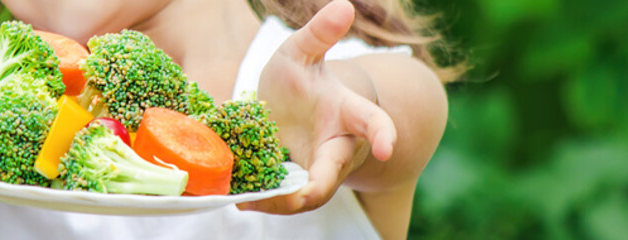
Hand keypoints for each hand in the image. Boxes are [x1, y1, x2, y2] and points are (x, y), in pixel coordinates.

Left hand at [237, 0, 397, 213]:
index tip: (386, 147)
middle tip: (294, 197)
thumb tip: (342, 5)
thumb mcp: (300, 52)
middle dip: (316, 189)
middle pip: (333, 175)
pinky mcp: (295, 183)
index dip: (382, 134)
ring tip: (249, 199)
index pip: (373, 122)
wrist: (293, 109)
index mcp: (348, 114)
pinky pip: (285, 198)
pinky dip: (265, 200)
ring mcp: (317, 170)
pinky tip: (240, 197)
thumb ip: (318, 34)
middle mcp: (338, 148)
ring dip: (281, 201)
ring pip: (308, 196)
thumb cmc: (303, 80)